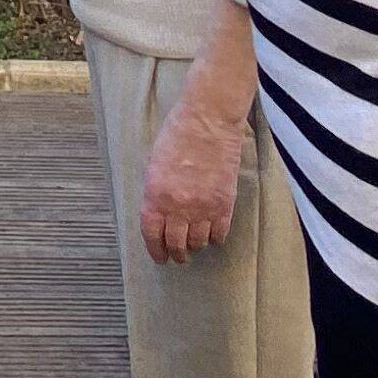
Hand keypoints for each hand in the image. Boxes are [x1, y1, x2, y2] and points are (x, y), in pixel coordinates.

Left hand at [137, 87, 243, 264]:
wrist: (208, 120)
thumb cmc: (178, 134)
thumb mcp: (154, 164)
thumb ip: (156, 192)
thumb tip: (159, 214)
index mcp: (155, 196)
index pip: (152, 235)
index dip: (155, 250)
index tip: (160, 258)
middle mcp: (178, 206)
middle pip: (176, 244)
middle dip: (176, 254)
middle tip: (179, 257)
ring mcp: (203, 207)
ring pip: (198, 242)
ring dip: (196, 246)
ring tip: (195, 244)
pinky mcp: (225, 203)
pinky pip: (219, 233)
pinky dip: (215, 238)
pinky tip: (213, 234)